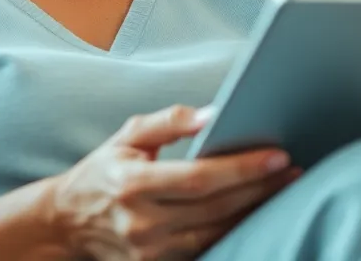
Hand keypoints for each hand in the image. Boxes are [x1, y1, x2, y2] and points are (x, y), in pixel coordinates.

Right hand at [43, 104, 299, 259]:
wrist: (66, 223)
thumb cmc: (102, 172)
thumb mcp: (126, 137)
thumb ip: (168, 122)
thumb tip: (212, 113)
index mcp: (132, 184)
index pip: (198, 179)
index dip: (241, 169)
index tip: (277, 156)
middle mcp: (141, 223)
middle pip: (215, 208)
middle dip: (260, 188)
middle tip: (293, 171)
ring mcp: (150, 252)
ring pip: (216, 234)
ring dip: (254, 212)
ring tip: (284, 190)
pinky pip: (206, 251)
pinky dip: (234, 233)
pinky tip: (255, 215)